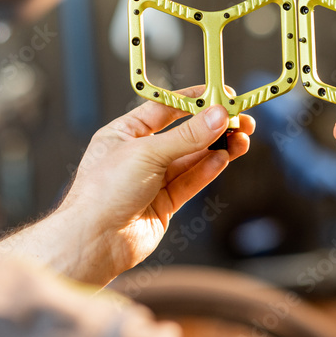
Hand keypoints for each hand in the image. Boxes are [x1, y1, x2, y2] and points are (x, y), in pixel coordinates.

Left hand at [58, 86, 253, 281]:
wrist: (94, 241)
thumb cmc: (103, 192)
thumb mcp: (147, 153)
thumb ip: (186, 136)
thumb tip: (216, 117)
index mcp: (123, 133)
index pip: (164, 109)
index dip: (193, 101)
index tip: (220, 95)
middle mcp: (138, 155)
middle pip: (182, 135)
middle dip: (211, 128)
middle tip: (239, 120)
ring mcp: (151, 181)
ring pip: (191, 159)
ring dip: (216, 148)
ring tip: (241, 139)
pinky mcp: (163, 204)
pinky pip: (190, 182)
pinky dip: (207, 169)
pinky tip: (224, 158)